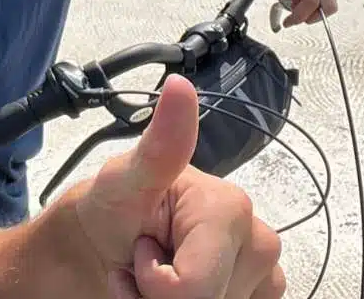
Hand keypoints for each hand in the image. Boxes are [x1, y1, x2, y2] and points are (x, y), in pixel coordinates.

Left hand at [74, 75, 285, 297]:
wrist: (103, 245)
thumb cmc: (112, 209)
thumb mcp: (124, 179)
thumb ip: (160, 145)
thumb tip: (180, 87)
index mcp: (228, 204)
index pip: (198, 285)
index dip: (156, 284)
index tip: (140, 249)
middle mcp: (256, 235)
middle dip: (167, 297)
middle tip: (144, 262)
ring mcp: (261, 269)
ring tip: (157, 274)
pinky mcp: (259, 292)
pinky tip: (178, 288)